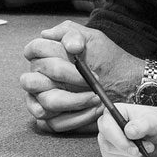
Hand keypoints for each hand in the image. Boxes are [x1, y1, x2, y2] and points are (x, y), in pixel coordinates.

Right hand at [20, 21, 141, 132]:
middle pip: (32, 80)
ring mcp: (41, 100)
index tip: (77, 54)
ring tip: (96, 97)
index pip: (32, 49)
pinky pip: (54, 124)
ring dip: (75, 101)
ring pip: (46, 104)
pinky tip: (94, 110)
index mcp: (44, 55)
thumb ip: (71, 32)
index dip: (53, 51)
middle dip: (66, 79)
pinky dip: (77, 118)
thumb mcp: (93, 38)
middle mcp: (38, 78)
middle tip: (90, 80)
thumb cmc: (106, 59)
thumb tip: (47, 34)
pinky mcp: (51, 120)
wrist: (124, 83)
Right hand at [97, 104, 156, 156]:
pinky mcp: (113, 154)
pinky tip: (140, 154)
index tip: (133, 147)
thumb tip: (129, 131)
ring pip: (110, 154)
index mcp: (115, 112)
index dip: (117, 138)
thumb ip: (142, 125)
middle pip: (106, 142)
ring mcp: (109, 141)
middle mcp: (109, 126)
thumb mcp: (154, 121)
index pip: (106, 125)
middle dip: (126, 149)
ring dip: (130, 155)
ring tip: (147, 147)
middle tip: (144, 148)